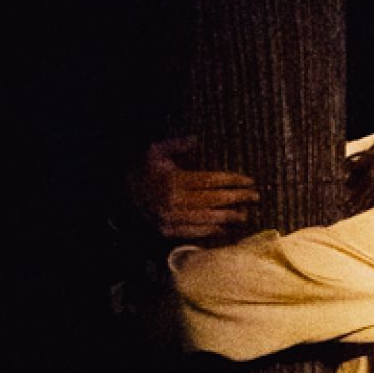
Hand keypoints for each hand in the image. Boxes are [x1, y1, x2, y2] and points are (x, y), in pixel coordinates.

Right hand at [129, 136, 259, 242]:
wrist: (117, 193)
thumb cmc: (140, 168)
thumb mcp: (154, 150)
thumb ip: (176, 145)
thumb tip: (196, 139)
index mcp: (174, 180)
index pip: (210, 181)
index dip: (232, 181)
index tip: (249, 181)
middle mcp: (174, 201)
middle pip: (212, 200)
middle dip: (236, 198)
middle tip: (255, 197)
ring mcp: (171, 218)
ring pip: (206, 218)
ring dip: (228, 218)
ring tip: (245, 215)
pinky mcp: (167, 230)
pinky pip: (193, 232)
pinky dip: (210, 231)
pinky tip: (224, 229)